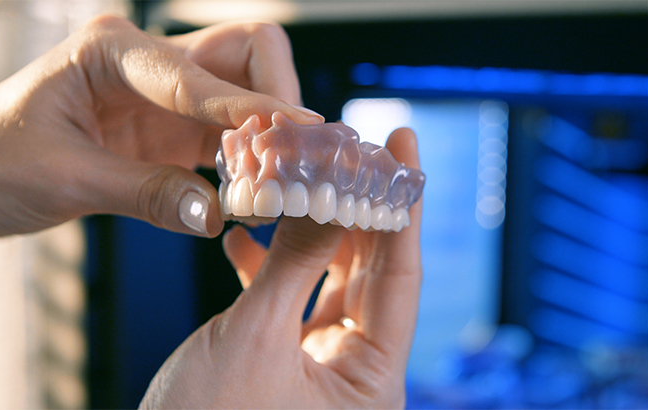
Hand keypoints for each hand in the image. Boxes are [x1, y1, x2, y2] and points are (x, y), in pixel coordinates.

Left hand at [0, 15, 322, 236]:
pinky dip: (253, 157)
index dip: (250, 106)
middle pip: (244, 52)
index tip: (301, 130)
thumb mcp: (64, 179)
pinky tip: (255, 190)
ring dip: (271, 129)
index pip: (196, 76)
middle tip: (288, 155)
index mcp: (112, 51)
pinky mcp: (176, 127)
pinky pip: (233, 132)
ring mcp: (167, 93)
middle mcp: (148, 60)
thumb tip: (215, 216)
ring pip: (249, 89)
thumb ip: (144, 194)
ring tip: (278, 180)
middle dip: (276, 96)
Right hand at [140, 128, 421, 407]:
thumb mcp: (255, 336)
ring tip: (296, 177)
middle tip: (347, 146)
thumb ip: (295, 262)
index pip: (399, 274)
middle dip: (357, 204)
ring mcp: (321, 361)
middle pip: (368, 268)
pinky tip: (245, 235)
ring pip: (328, 277)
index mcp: (370, 379)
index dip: (402, 203)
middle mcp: (354, 369)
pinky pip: (290, 297)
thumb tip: (325, 193)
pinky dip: (271, 264)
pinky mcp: (286, 357)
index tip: (402, 142)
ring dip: (310, 229)